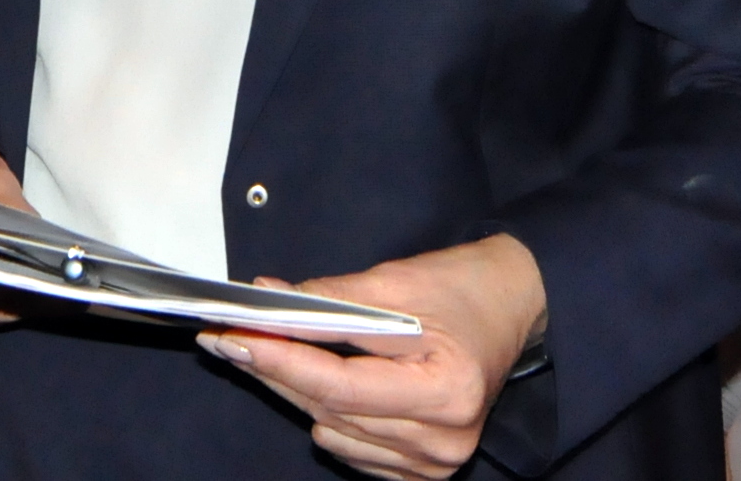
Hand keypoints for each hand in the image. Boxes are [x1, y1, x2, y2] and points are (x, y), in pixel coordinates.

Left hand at [198, 234, 545, 479]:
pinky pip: (355, 452)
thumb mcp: (399, 279)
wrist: (512, 307)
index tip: (236, 335)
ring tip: (268, 352)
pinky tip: (313, 384)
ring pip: (336, 433)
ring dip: (296, 393)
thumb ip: (333, 297)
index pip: (341, 384)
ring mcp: (437, 461)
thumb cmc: (460, 288)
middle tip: (227, 338)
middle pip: (333, 411)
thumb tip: (271, 300)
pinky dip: (328, 417)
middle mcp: (444, 437)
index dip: (283, 360)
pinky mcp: (427, 470)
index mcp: (447, 389)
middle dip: (275, 371)